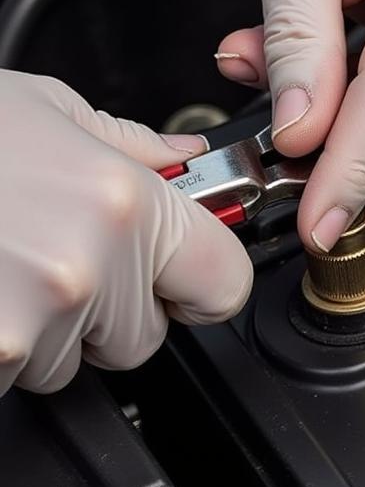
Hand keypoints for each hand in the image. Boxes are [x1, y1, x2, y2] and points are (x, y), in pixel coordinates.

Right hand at [0, 71, 251, 396]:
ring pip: (73, 364)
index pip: (222, 282)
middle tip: (48, 258)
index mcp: (121, 202)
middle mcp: (86, 268)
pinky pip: (14, 377)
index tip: (180, 277)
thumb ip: (125, 146)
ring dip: (42, 331)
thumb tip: (179, 163)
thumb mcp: (38, 109)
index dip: (200, 281)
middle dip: (108, 311)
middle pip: (146, 336)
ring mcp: (27, 323)